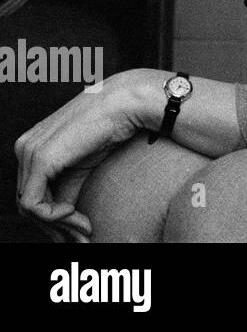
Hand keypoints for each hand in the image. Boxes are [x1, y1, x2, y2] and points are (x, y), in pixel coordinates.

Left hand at [15, 71, 148, 241]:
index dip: (53, 217)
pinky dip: (55, 218)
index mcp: (33, 145)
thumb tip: (64, 218)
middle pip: (28, 203)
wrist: (128, 102)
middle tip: (83, 239)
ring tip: (86, 230)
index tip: (82, 229)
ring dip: (59, 225)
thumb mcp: (84, 163)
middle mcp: (25, 147)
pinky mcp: (40, 159)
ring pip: (29, 207)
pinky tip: (77, 217)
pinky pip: (34, 204)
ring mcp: (30, 152)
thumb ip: (67, 188)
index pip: (31, 192)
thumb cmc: (112, 126)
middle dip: (56, 226)